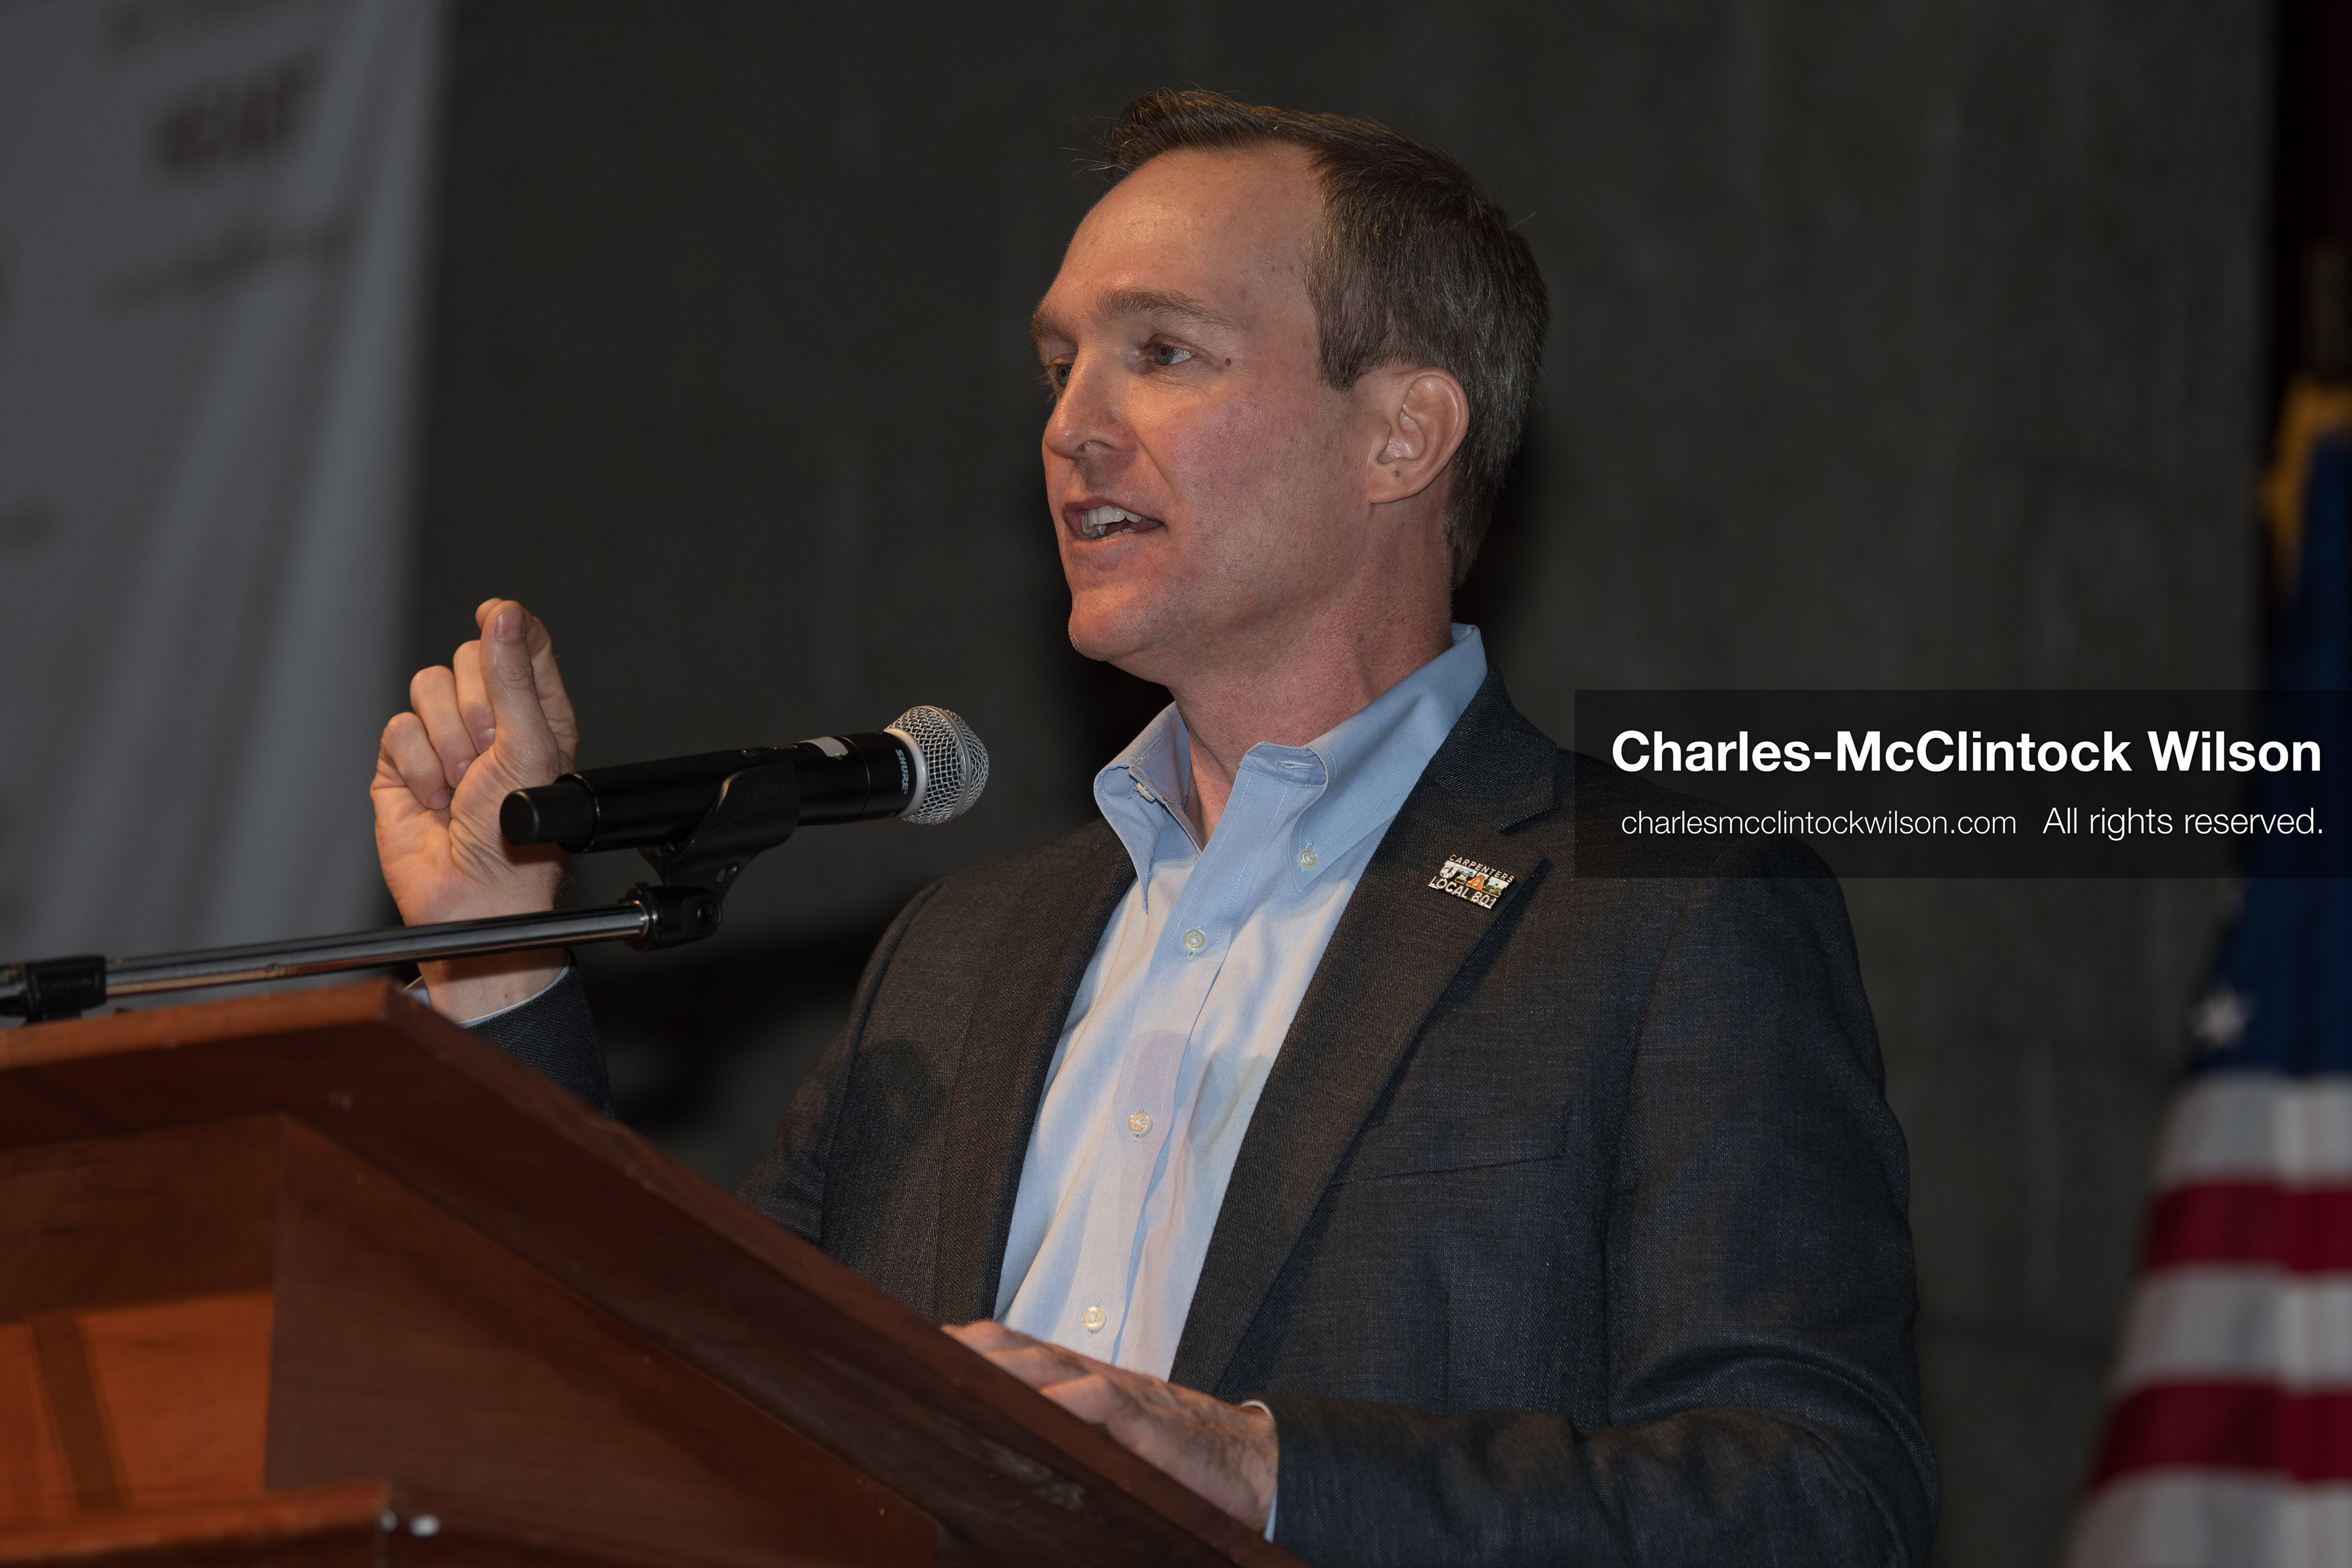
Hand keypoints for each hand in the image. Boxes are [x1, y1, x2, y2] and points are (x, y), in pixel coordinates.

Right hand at [373, 599, 578, 1020]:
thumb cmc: (519, 838)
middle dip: (477, 707)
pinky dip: (416, 767)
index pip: (520, 639)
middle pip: (466, 657)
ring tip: (463, 787)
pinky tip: (435, 801)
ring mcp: (443, 740)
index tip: (497, 619)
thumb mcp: (530, 747)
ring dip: (447, 743)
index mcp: (536, 711)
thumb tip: (503, 614)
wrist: (473, 897)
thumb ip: (514, 679)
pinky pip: (396, 730)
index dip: (507, 626)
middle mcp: (490, 720)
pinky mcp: (401, 764)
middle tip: (490, 757)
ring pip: (425, 689)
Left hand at [943, 1321, 1275, 1531]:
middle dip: (968, 1350)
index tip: (914, 1351)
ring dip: (1003, 1366)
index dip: (965, 1349)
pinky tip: (1039, 1404)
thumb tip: (997, 1458)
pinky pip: (1104, 1401)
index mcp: (1077, 1386)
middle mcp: (1092, 1380)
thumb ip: (1057, 1441)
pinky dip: (1070, 1399)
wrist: (1249, 1467)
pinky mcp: (1149, 1424)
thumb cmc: (1171, 1463)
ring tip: (958, 1370)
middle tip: (917, 1354)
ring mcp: (1121, 1396)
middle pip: (1019, 1350)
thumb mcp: (1103, 1449)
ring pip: (1053, 1366)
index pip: (1010, 1353)